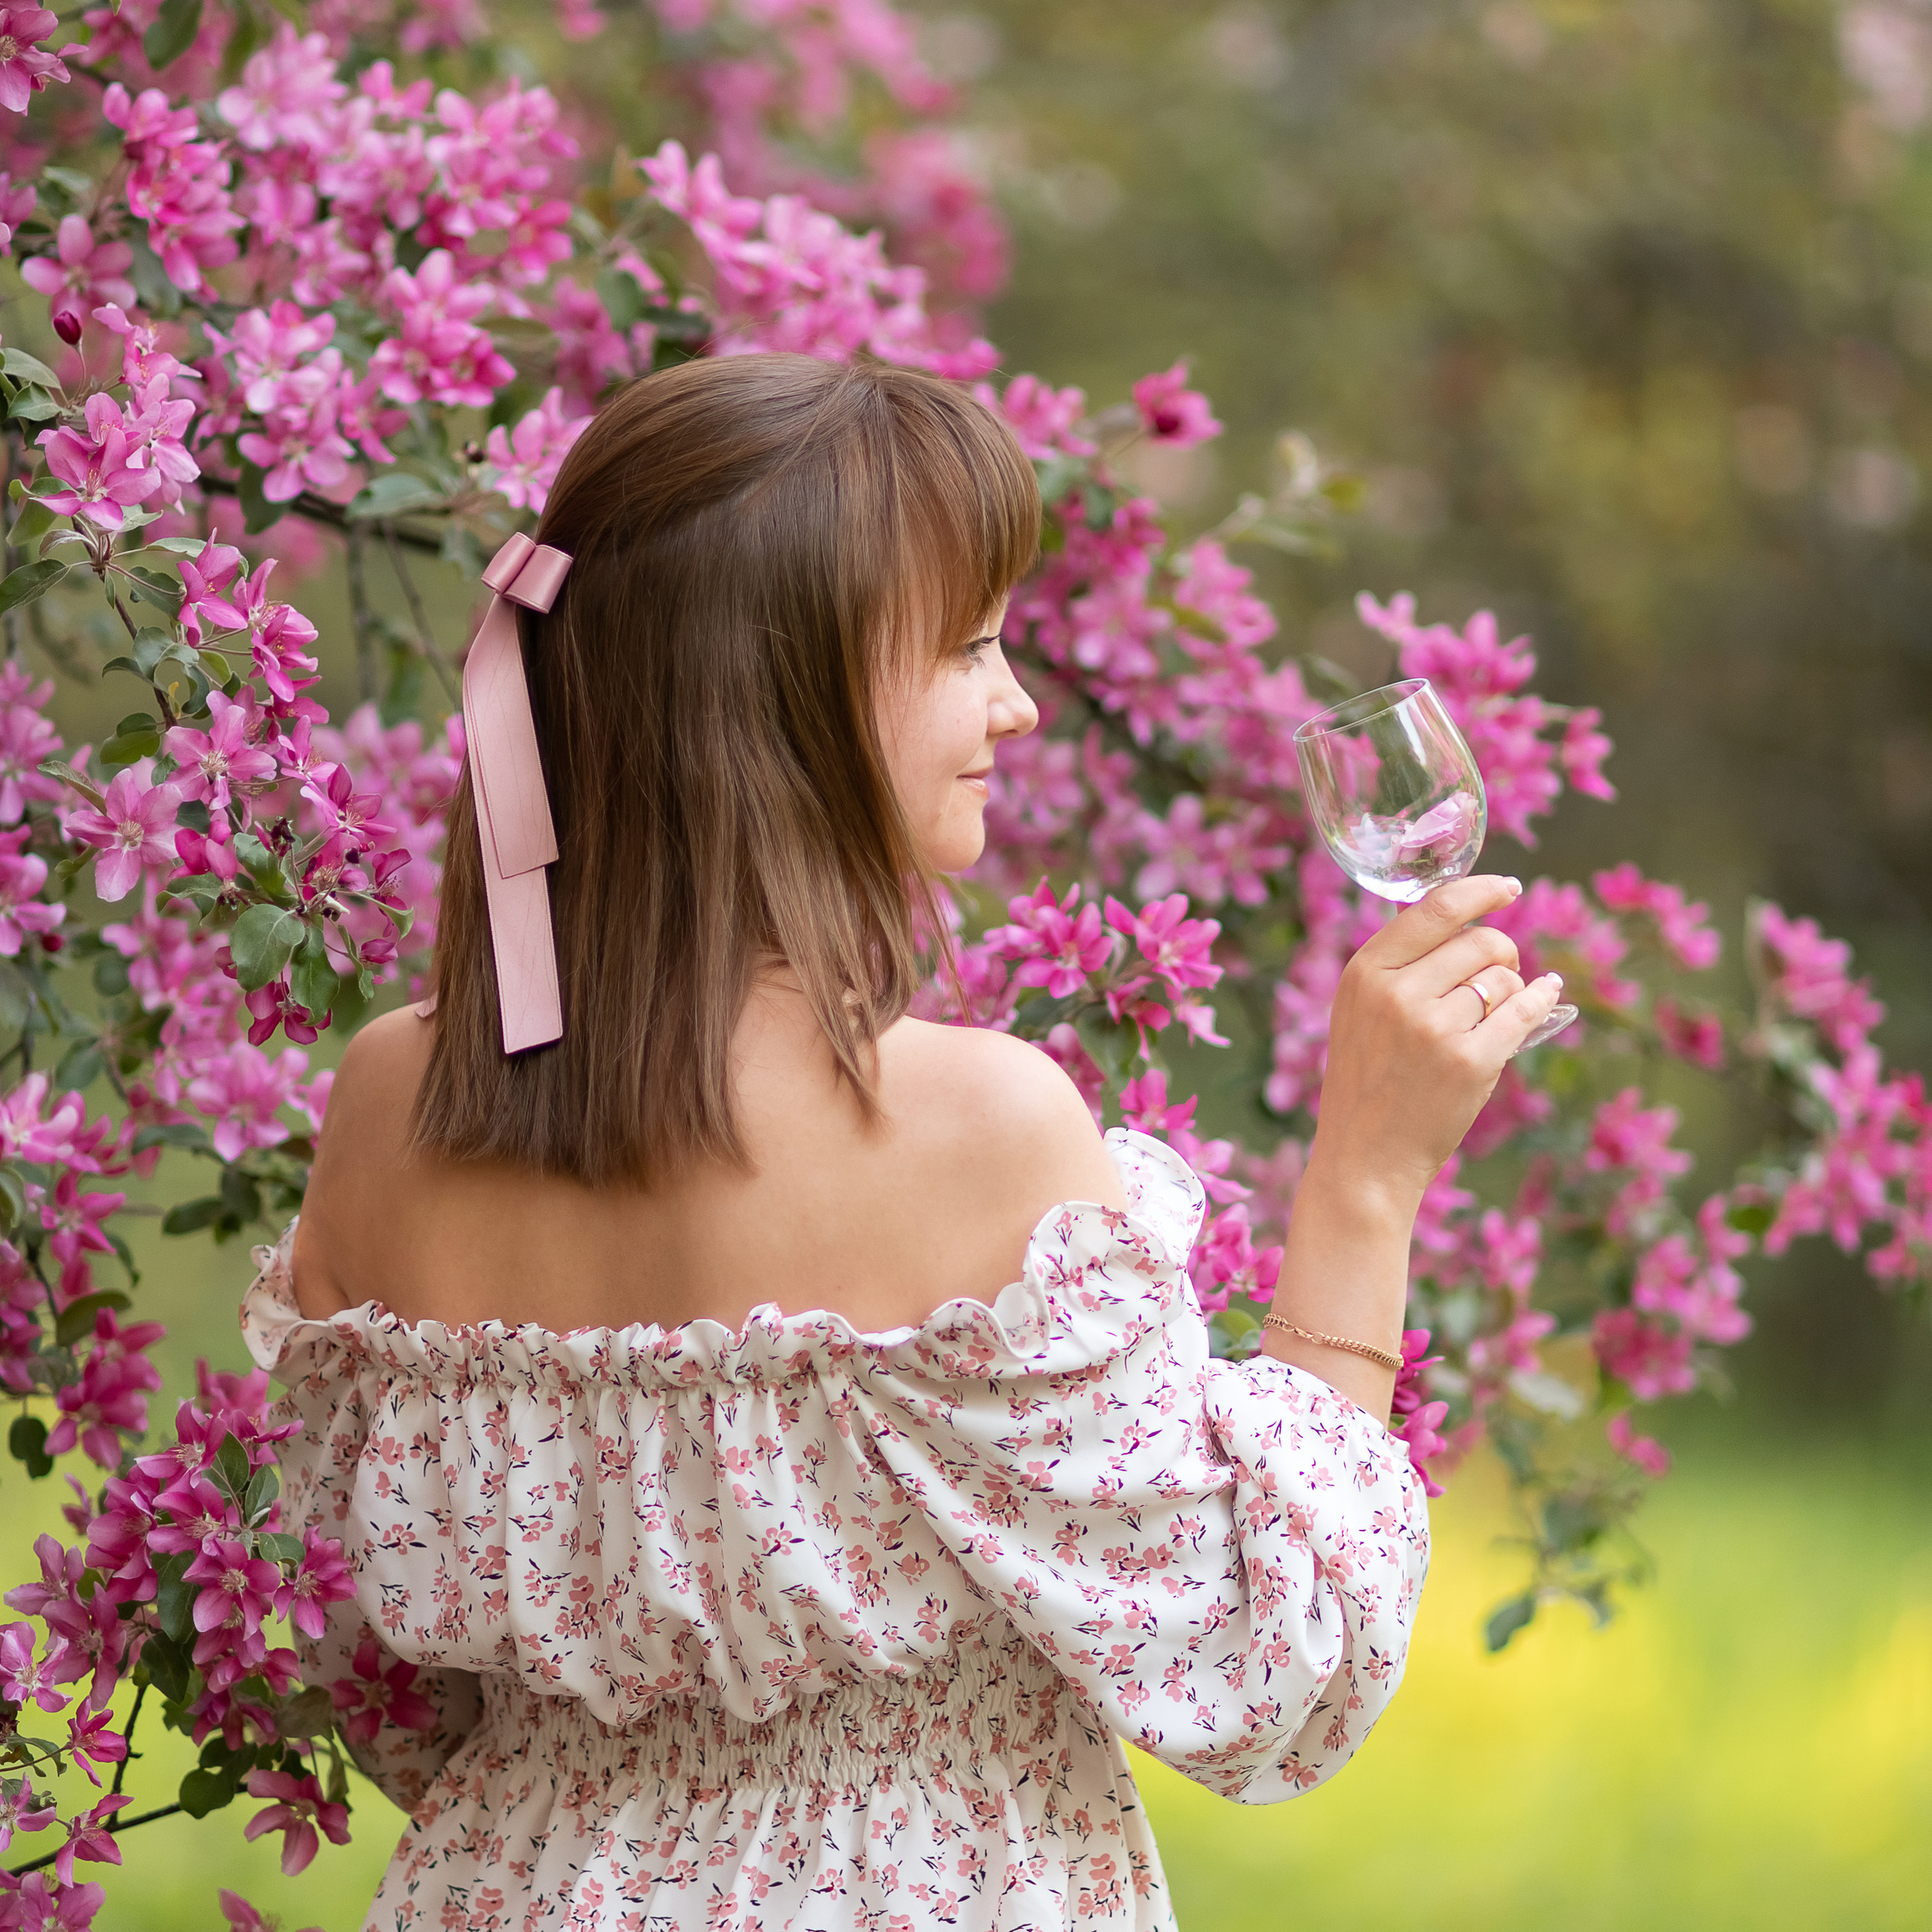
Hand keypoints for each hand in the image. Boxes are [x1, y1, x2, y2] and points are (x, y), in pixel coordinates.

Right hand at [1312, 874, 1563, 1210]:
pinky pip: (1524, 1012)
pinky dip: (1542, 1001)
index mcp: (1365, 972)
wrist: (1365, 1158)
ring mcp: (1432, 1027)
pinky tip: (1550, 995)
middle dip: (1501, 954)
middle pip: (1480, 942)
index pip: (1435, 909)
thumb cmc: (1369, 1082)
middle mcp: (1395, 992)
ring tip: (1486, 1022)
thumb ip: (1401, 967)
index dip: (1480, 891)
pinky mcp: (1469, 1061)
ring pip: (1503, 980)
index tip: (1507, 888)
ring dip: (1509, 994)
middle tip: (1500, 977)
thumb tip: (1474, 925)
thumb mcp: (1360, 1012)